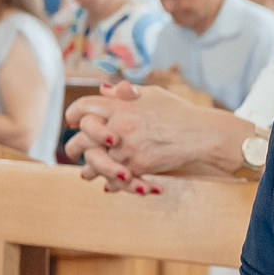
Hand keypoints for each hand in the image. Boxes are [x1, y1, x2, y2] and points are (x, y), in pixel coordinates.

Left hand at [58, 78, 234, 182]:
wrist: (202, 133)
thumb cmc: (179, 113)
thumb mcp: (152, 94)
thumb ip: (126, 93)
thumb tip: (103, 89)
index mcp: (121, 105)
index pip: (84, 107)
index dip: (73, 113)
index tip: (71, 121)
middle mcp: (121, 125)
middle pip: (82, 137)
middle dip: (73, 147)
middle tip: (72, 152)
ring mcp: (128, 147)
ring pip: (95, 162)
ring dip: (89, 169)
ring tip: (86, 174)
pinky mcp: (138, 166)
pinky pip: (115, 179)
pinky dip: (111, 184)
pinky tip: (108, 185)